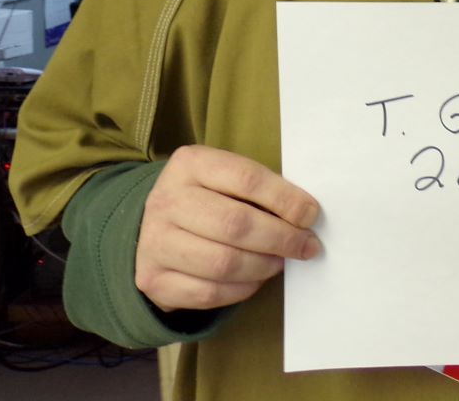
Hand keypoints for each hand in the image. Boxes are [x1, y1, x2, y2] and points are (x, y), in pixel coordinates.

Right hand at [135, 144, 320, 311]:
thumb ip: (259, 190)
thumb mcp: (224, 178)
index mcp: (190, 165)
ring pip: (223, 263)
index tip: (310, 215)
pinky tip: (254, 279)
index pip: (246, 179)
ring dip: (264, 266)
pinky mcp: (153, 279)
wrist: (147, 227)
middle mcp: (167, 201)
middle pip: (236, 224)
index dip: (285, 199)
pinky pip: (209, 293)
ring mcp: (156, 242)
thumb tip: (305, 215)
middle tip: (306, 246)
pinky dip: (241, 289)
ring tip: (280, 262)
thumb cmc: (204, 199)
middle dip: (281, 238)